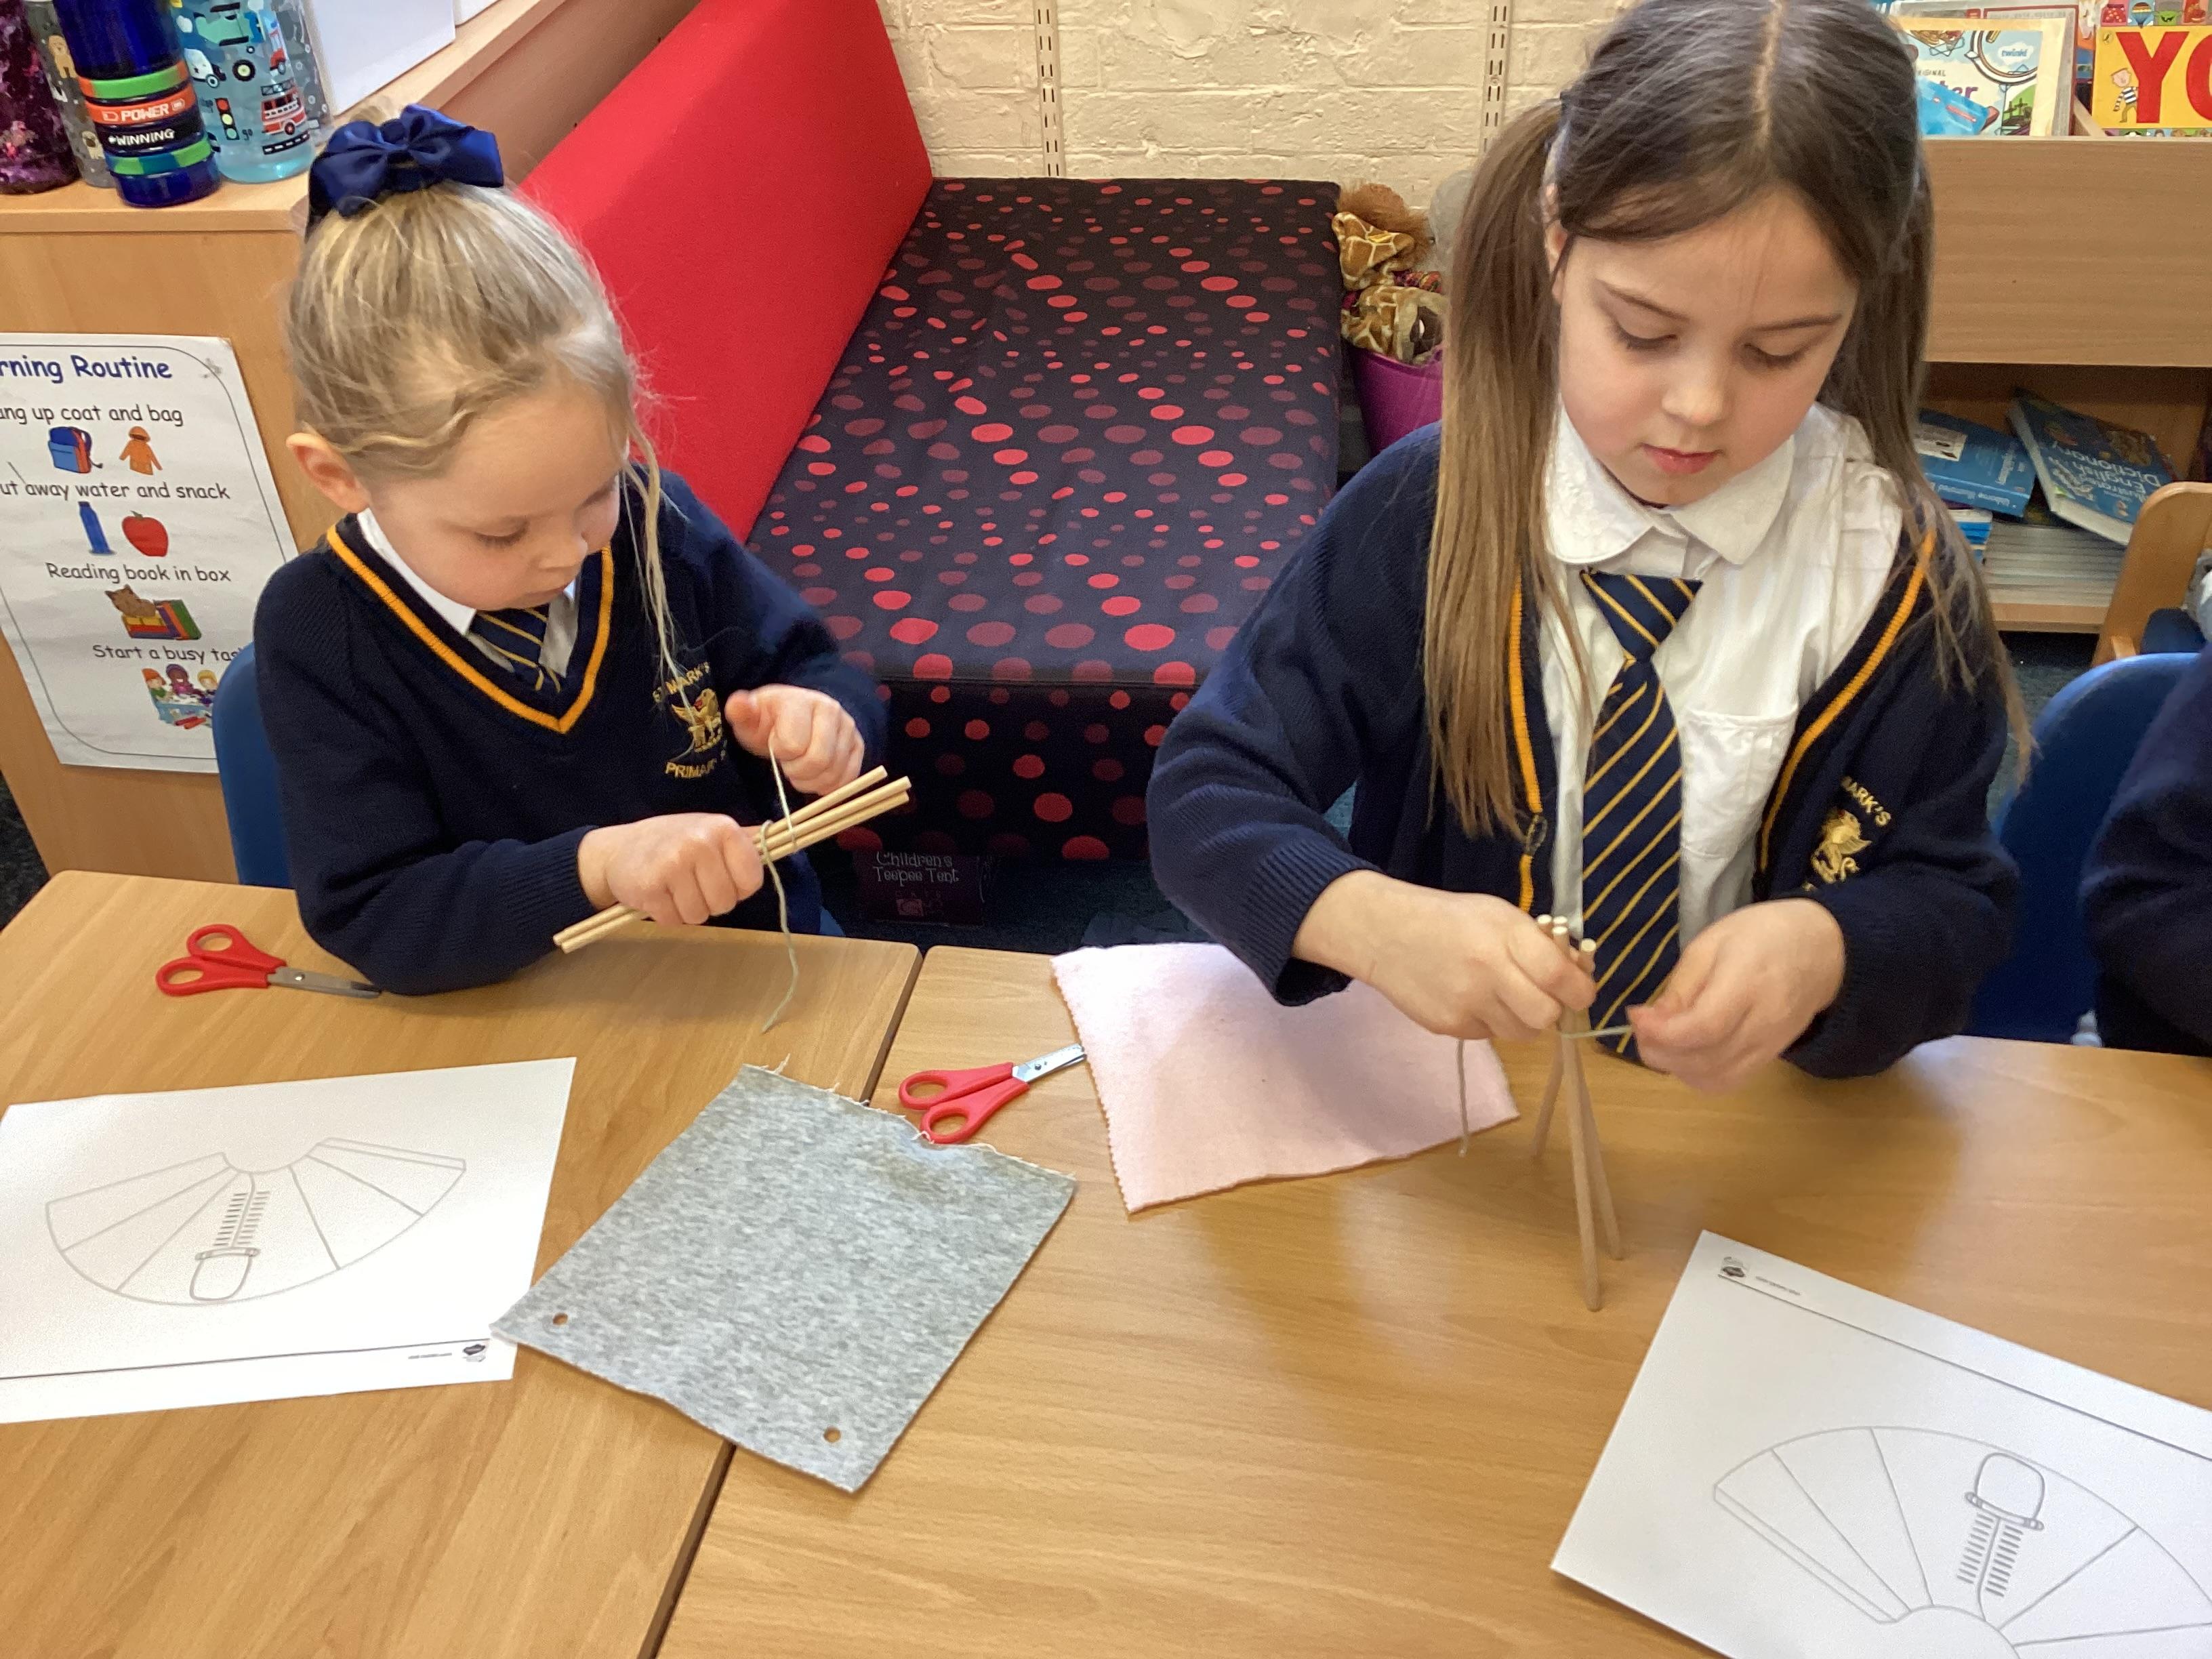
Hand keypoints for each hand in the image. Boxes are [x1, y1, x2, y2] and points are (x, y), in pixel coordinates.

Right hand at [576, 814, 762, 925]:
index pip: (752, 880)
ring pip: (700, 915)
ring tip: (673, 887)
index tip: (721, 877)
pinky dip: (666, 914)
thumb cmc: (673, 842)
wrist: (620, 850)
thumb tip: (786, 836)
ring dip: (687, 909)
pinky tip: (657, 893)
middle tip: (691, 882)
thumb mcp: (711, 831)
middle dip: (710, 900)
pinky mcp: (651, 887)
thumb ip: (746, 840)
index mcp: (723, 828)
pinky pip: (674, 919)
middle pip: (726, 902)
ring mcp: (674, 864)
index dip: (738, 887)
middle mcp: (700, 843)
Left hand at [724, 685, 864, 796]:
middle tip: (788, 765)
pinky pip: (848, 778)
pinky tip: (816, 776)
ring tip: (800, 770)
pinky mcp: (858, 746)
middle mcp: (831, 711)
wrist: (797, 716)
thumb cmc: (770, 721)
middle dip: (797, 771)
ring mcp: (848, 728)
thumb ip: (741, 712)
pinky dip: (830, 786)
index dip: (780, 753)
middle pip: (818, 760)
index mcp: (801, 701)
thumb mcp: (750, 717)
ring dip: (812, 782)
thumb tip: (737, 704)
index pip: (793, 745)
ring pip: (834, 773)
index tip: (775, 747)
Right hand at [1294, 872, 1596, 1043]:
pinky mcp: (1449, 1026)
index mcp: (1505, 936)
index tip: (1578, 989)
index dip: (1580, 990)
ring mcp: (1466, 1004)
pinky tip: (1471, 998)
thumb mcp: (1499, 914)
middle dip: (1552, 1010)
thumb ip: (1539, 944)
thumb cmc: (1450, 918)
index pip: (1560, 978)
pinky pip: (1490, 1035)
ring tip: (1504, 995)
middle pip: (1545, 1016)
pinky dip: (1491, 1021)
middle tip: (1542, 996)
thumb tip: (1577, 976)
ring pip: (1521, 1033)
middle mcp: (1488, 973)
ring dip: (1522, 1019)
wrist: (1384, 932)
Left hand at [1629, 898, 1845, 1091]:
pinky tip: (1685, 1052)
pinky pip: (1728, 1082)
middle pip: (1705, 1060)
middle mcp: (1763, 1022)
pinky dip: (1697, 1075)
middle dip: (1659, 1051)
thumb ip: (1682, 986)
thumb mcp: (1712, 943)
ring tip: (1661, 1037)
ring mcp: (1770, 1046)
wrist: (1822, 951)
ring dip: (1675, 1067)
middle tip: (1643, 1025)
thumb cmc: (1762, 936)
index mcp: (1748, 982)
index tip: (1636, 1015)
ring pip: (1714, 1079)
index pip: (1704, 1027)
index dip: (1661, 1032)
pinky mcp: (1769, 1059)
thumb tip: (1649, 1022)